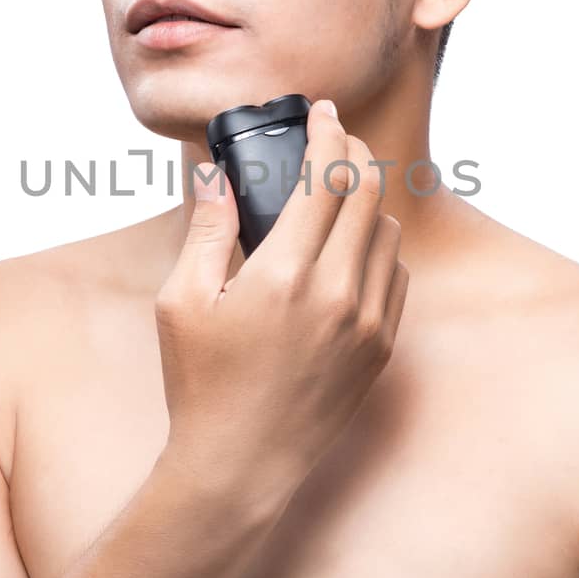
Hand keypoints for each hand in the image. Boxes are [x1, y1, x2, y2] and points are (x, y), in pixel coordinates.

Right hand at [155, 98, 408, 503]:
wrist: (240, 465)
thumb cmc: (201, 384)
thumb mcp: (182, 301)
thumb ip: (205, 229)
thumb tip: (216, 174)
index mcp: (285, 274)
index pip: (327, 177)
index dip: (328, 133)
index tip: (323, 112)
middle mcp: (338, 293)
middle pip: (368, 192)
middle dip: (354, 153)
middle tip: (335, 140)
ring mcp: (368, 323)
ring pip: (389, 232)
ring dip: (368, 201)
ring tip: (339, 195)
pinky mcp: (381, 349)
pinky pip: (396, 277)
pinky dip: (378, 249)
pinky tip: (350, 250)